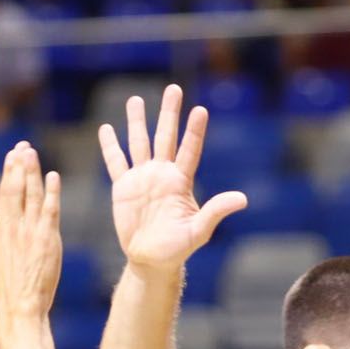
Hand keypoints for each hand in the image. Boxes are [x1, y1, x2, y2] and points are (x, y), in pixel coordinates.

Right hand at [0, 141, 61, 316]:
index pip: (4, 194)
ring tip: (33, 152)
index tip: (12, 155)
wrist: (20, 308)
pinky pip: (51, 211)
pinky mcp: (48, 240)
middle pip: (16, 188)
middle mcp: (14, 227)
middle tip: (23, 145)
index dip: (8, 173)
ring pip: (33, 195)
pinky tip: (53, 177)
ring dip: (33, 172)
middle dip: (20, 165)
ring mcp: (31, 232)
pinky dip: (53, 193)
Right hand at [98, 84, 247, 268]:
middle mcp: (162, 174)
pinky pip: (115, 162)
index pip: (189, 149)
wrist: (151, 259)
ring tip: (135, 99)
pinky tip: (106, 129)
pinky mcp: (123, 187)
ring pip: (139, 143)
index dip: (194, 131)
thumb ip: (216, 211)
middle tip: (173, 89)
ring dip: (137, 122)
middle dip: (169, 113)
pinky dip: (110, 146)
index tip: (200, 110)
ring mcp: (142, 178)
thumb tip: (242, 199)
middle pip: (166, 137)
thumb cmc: (178, 247)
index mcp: (181, 181)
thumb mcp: (199, 231)